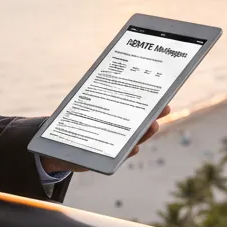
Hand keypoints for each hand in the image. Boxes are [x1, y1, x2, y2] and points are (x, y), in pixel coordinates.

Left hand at [40, 105, 170, 173]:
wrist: (61, 148)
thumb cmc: (77, 122)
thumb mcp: (85, 104)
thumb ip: (97, 93)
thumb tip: (109, 69)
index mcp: (116, 116)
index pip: (136, 108)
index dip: (151, 104)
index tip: (164, 98)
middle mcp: (118, 131)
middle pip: (139, 123)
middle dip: (152, 116)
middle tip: (164, 110)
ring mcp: (114, 144)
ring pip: (133, 139)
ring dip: (144, 134)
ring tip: (153, 126)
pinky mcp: (105, 157)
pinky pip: (119, 155)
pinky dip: (127, 152)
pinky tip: (134, 147)